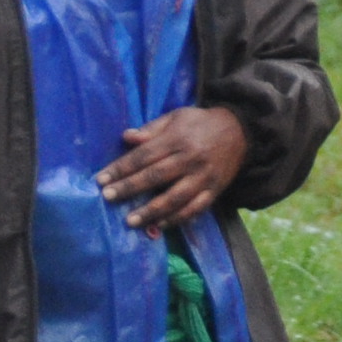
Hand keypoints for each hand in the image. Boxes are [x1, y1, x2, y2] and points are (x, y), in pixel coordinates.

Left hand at [98, 105, 247, 232]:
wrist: (241, 131)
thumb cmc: (201, 123)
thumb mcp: (176, 117)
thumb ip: (152, 129)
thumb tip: (126, 137)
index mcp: (177, 139)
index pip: (144, 155)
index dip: (121, 168)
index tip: (101, 179)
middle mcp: (190, 159)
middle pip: (156, 176)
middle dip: (130, 188)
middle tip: (108, 197)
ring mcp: (203, 177)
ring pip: (175, 197)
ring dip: (151, 211)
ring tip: (130, 220)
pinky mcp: (214, 190)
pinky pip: (195, 208)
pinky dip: (177, 218)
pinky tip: (160, 225)